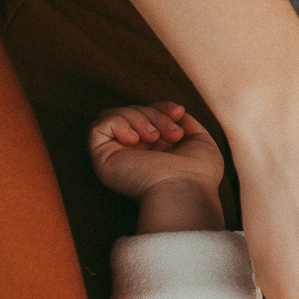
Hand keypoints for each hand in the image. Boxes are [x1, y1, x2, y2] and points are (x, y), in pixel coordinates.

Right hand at [89, 103, 226, 231]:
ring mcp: (116, 156)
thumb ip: (185, 123)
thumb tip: (174, 112)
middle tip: (173, 134)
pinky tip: (134, 140)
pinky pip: (97, 127)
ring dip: (138, 118)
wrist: (185, 191)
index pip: (146, 115)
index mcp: (153, 150)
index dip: (161, 107)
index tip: (178, 112)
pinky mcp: (102, 159)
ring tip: (154, 138)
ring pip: (114, 115)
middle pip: (133, 112)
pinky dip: (118, 124)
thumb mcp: (200, 141)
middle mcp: (132, 153)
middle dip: (155, 114)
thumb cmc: (198, 174)